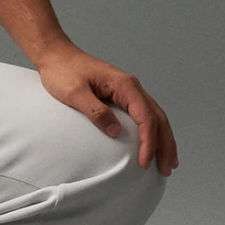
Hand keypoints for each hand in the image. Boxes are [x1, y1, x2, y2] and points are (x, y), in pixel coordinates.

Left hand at [35, 41, 178, 175]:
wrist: (56, 55)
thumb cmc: (63, 71)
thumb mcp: (75, 93)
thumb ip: (96, 111)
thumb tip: (115, 131)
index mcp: (125, 85)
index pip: (145, 116)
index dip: (148, 141)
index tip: (145, 162)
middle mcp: (132, 87)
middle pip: (158, 118)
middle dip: (165, 144)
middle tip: (166, 169)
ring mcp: (128, 91)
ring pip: (155, 117)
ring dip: (163, 139)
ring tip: (168, 162)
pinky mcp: (121, 96)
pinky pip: (144, 116)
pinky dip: (153, 132)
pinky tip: (154, 145)